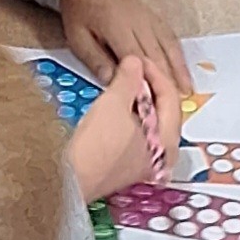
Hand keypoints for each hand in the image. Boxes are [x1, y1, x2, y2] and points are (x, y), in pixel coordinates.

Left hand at [59, 0, 192, 93]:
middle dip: (166, 80)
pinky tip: (182, 69)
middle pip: (156, 54)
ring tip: (186, 90)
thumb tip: (112, 81)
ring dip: (178, 69)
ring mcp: (149, 19)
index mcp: (118, 27)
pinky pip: (170, 38)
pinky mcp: (154, 19)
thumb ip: (95, 59)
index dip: (144, 80)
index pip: (135, 58)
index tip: (150, 101)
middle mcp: (139, 23)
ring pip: (168, 46)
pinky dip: (178, 55)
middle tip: (173, 103)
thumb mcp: (78, 38)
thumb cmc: (80, 12)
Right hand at [66, 55, 183, 201]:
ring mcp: (144, 162)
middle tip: (134, 69)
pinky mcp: (127, 165)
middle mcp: (161, 156)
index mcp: (167, 142)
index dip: (155, 73)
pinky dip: (131, 114)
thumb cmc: (95, 146)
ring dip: (140, 99)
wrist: (68, 179)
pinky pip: (138, 132)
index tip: (139, 59)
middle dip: (150, 86)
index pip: (171, 98)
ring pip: (150, 121)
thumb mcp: (114, 103)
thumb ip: (129, 79)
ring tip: (125, 82)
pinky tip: (117, 104)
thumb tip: (135, 63)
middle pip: (164, 110)